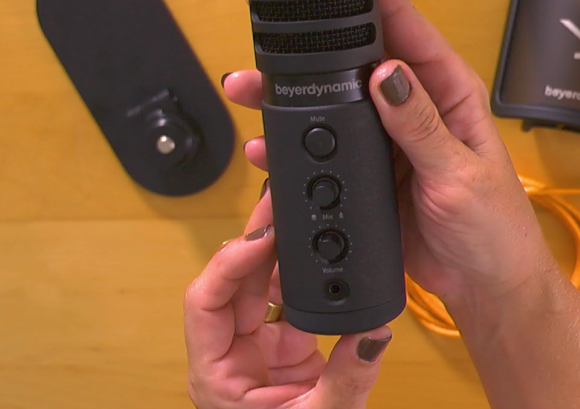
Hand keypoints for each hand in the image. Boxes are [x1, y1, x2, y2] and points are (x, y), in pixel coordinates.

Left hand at [184, 191, 392, 407]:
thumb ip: (347, 378)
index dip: (228, 263)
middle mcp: (228, 356)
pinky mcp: (281, 348)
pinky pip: (286, 300)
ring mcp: (254, 349)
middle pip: (233, 282)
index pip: (205, 301)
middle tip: (279, 202)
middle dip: (257, 239)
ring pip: (258, 284)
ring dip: (277, 250)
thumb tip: (374, 332)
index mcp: (216, 375)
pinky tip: (313, 250)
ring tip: (295, 212)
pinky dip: (301, 275)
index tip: (259, 237)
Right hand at [222, 0, 553, 311]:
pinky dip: (297, 143)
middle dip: (315, 48)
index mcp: (449, 92)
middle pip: (358, 63)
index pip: (408, 30)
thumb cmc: (495, 226)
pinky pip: (328, 146)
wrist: (484, 285)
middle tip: (271, 39)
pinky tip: (271, 145)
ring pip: (334, 103)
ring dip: (294, 96)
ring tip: (252, 88)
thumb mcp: (460, 173)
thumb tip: (386, 74)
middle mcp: (415, 107)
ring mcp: (389, 139)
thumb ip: (420, 124)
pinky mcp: (370, 170)